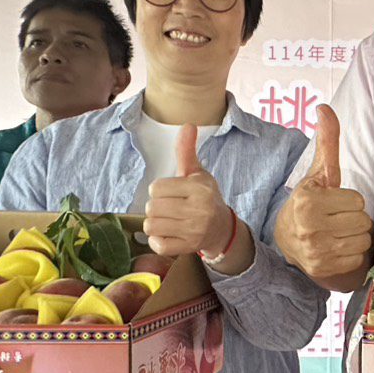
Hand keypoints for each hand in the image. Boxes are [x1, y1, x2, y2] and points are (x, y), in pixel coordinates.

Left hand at [144, 125, 238, 256]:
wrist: (222, 228)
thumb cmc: (205, 197)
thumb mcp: (198, 174)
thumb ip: (187, 151)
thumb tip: (188, 125)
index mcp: (199, 188)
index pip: (156, 188)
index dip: (159, 190)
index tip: (172, 193)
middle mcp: (198, 209)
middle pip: (151, 207)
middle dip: (155, 207)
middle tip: (169, 208)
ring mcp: (194, 230)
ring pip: (151, 225)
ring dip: (155, 224)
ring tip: (167, 221)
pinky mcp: (188, 247)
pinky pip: (158, 244)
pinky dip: (158, 240)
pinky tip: (168, 234)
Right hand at [274, 104, 373, 281]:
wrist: (288, 242)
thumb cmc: (311, 203)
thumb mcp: (319, 173)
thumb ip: (327, 142)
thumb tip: (324, 108)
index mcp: (309, 201)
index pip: (357, 200)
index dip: (350, 201)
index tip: (335, 203)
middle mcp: (310, 227)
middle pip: (362, 220)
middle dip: (354, 218)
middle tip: (337, 219)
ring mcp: (316, 251)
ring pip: (363, 239)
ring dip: (355, 236)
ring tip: (338, 233)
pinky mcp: (323, 268)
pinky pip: (357, 258)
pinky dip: (351, 254)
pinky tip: (337, 248)